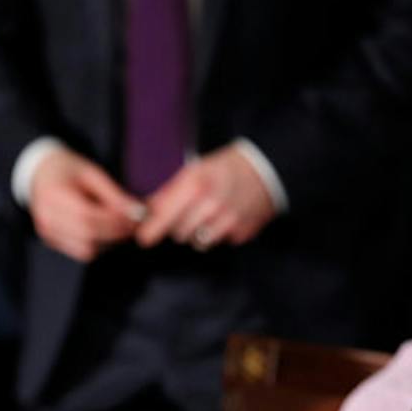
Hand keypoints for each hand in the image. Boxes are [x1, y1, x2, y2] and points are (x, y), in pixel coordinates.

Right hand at [29, 148, 141, 263]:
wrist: (40, 174)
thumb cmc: (68, 170)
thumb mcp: (93, 174)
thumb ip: (114, 195)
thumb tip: (138, 213)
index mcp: (53, 195)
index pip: (87, 216)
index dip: (114, 221)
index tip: (135, 217)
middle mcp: (46, 218)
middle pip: (87, 236)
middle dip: (115, 233)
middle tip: (133, 224)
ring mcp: (47, 232)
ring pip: (86, 250)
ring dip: (108, 242)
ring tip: (120, 226)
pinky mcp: (51, 241)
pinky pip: (80, 251)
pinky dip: (98, 244)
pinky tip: (105, 231)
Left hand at [135, 146, 276, 250]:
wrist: (267, 171)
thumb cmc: (227, 167)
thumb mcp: (195, 170)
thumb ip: (170, 191)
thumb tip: (147, 210)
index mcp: (195, 186)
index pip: (163, 218)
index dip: (150, 230)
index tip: (144, 236)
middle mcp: (210, 206)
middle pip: (178, 233)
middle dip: (179, 226)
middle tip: (189, 212)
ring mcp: (227, 222)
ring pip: (198, 242)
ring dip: (198, 232)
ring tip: (208, 214)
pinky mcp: (241, 233)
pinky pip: (219, 241)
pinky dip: (219, 233)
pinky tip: (226, 217)